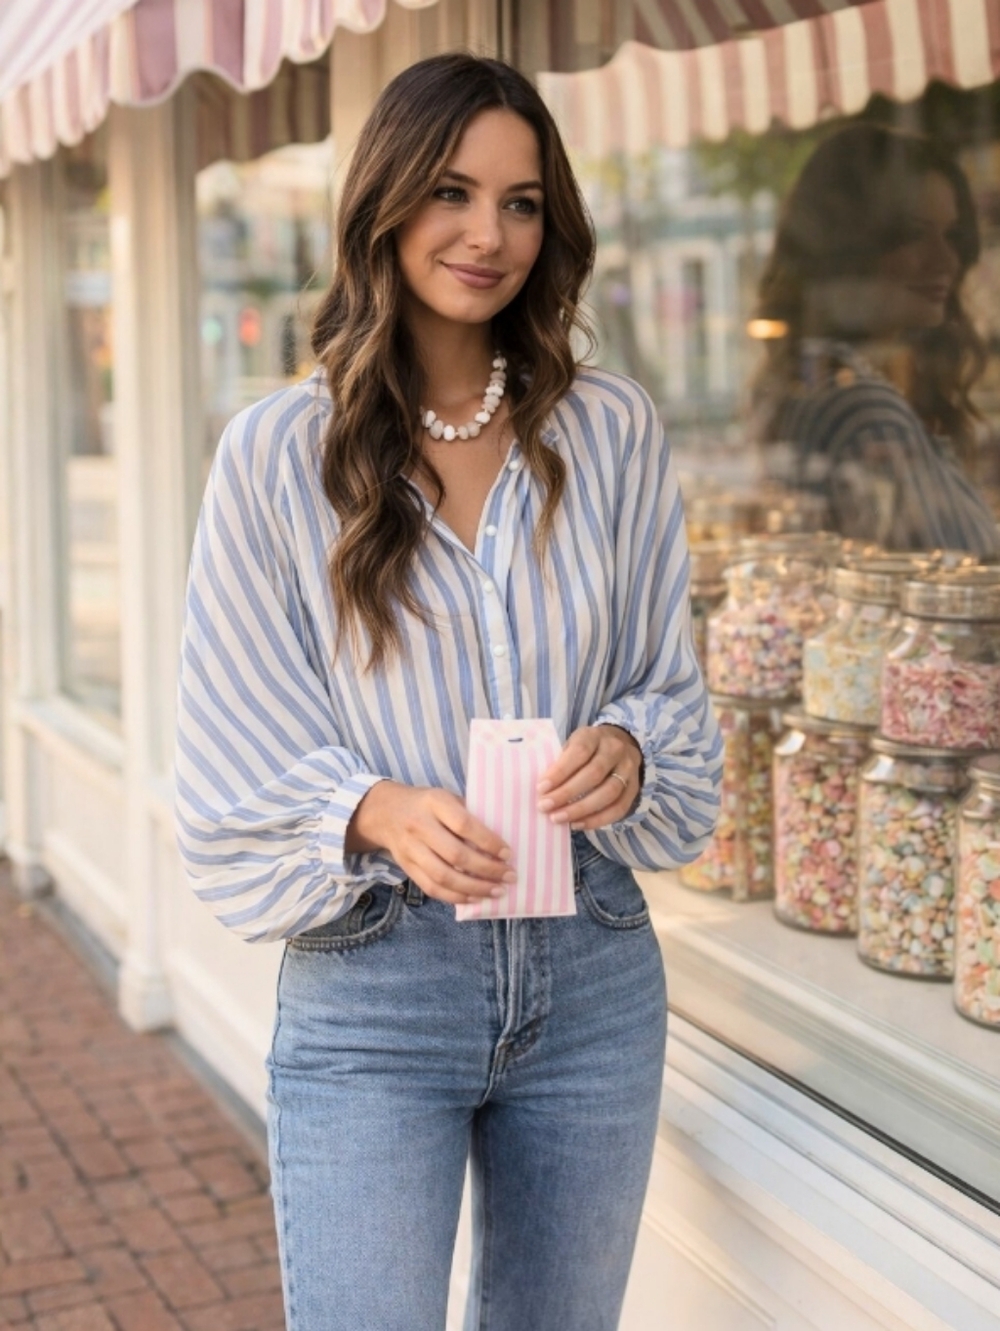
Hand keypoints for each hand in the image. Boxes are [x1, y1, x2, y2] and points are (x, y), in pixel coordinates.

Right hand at [346, 781, 514, 905]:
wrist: (385, 812)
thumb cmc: (426, 804)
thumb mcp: (446, 797)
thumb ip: (467, 814)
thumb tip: (499, 841)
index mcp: (434, 803)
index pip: (464, 825)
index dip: (488, 841)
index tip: (508, 854)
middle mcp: (420, 826)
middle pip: (456, 855)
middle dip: (487, 870)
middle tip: (510, 876)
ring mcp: (411, 850)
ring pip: (444, 876)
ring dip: (474, 888)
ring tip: (497, 891)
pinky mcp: (407, 868)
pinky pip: (432, 888)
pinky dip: (455, 897)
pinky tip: (474, 898)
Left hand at [537, 725, 641, 830]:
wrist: (619, 743)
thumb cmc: (586, 748)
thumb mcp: (572, 744)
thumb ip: (560, 761)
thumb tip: (542, 789)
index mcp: (595, 736)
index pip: (579, 752)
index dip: (560, 772)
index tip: (541, 788)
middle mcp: (615, 750)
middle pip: (594, 774)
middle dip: (567, 794)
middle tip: (545, 807)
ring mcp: (628, 769)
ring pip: (609, 793)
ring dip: (581, 810)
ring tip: (559, 818)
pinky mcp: (635, 788)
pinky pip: (619, 808)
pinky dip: (598, 820)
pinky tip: (578, 824)